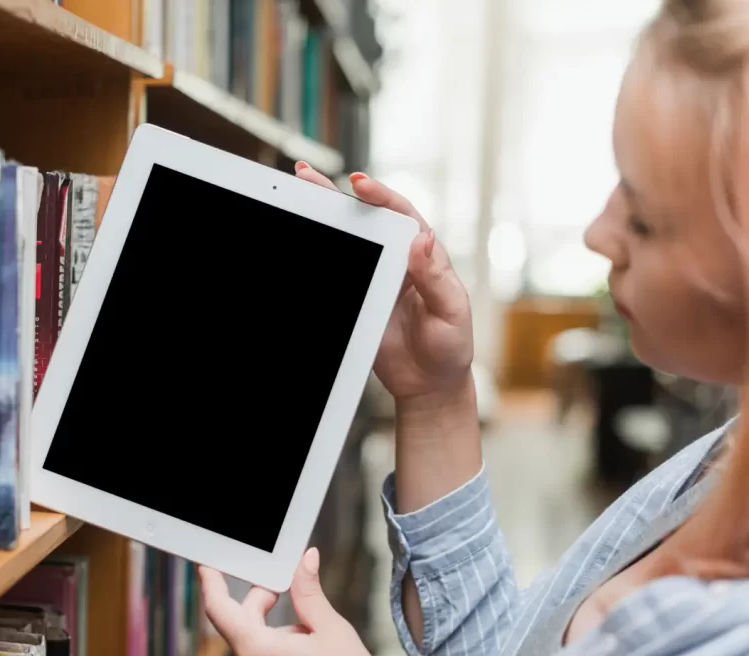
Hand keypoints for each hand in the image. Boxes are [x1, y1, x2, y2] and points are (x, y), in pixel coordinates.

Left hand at [199, 548, 381, 655]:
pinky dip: (272, 652)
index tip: (208, 565)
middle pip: (240, 624)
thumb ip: (309, 593)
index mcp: (257, 652)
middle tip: (285, 590)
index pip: (218, 608)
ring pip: (250, 645)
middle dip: (261, 603)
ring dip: (272, 632)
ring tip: (308, 637)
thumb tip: (307, 559)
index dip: (210, 581)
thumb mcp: (333, 632)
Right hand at [294, 162, 472, 400]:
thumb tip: (422, 238)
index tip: (359, 184)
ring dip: (323, 217)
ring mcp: (376, 278)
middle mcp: (397, 260)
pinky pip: (337, 270)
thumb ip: (436, 278)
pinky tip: (297, 238)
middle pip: (366, 219)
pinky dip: (318, 253)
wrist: (429, 386)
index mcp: (424, 256)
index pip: (401, 215)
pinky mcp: (358, 297)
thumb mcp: (451, 312)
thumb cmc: (451, 348)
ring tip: (297, 194)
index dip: (379, 196)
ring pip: (347, 240)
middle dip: (336, 194)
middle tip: (308, 177)